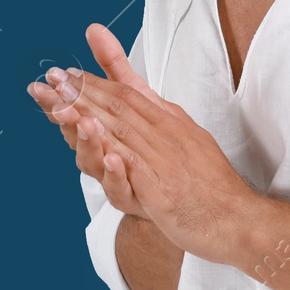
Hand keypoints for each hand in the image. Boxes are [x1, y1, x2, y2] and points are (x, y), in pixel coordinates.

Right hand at [25, 28, 142, 215]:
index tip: (49, 79)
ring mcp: (113, 177)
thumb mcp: (135, 96)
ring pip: (92, 161)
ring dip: (87, 141)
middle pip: (77, 133)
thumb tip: (93, 28)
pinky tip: (114, 160)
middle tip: (58, 100)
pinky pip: (119, 190)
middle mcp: (99, 152)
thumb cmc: (151, 140)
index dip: (61, 95)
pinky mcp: (133, 198)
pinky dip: (114, 176)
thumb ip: (112, 66)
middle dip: (66, 115)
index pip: (74, 108)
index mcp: (96, 129)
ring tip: (86, 123)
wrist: (187, 187)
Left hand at [46, 22, 262, 265]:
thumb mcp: (181, 133)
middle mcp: (166, 135)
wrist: (238, 217)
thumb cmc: (207, 179)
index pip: (126, 94)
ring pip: (123, 135)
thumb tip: (136, 92)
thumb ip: (150, 108)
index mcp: (168, 121)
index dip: (93, 82)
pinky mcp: (165, 192)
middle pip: (119, 108)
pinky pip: (139, 174)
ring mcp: (165, 162)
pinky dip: (119, 162)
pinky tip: (103, 152)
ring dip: (90, 118)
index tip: (63, 72)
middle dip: (81, 92)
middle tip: (50, 79)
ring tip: (63, 105)